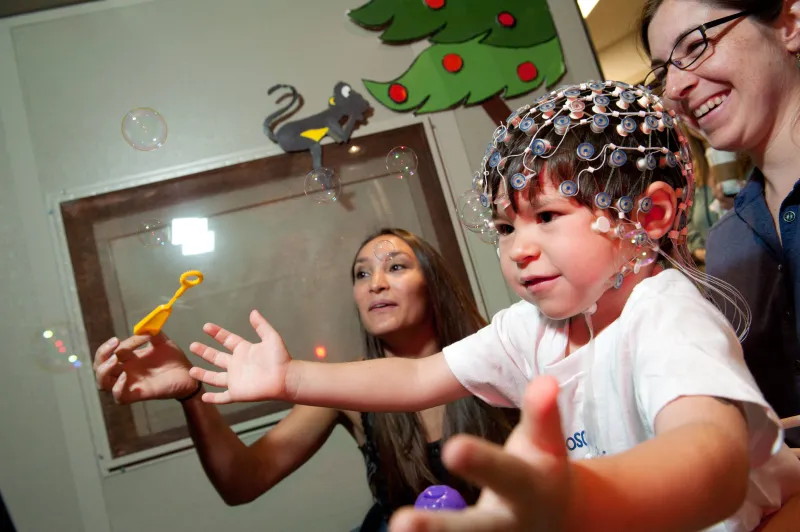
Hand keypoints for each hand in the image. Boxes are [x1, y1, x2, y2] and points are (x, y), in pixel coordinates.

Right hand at [93, 333, 195, 403]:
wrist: (189, 375)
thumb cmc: (174, 360)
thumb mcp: (163, 342)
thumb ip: (152, 333)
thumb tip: (143, 326)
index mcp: (128, 358)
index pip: (109, 351)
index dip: (118, 343)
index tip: (140, 336)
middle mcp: (125, 371)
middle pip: (99, 366)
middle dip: (102, 354)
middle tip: (115, 344)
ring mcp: (130, 383)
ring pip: (102, 383)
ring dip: (103, 371)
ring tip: (115, 360)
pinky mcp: (137, 395)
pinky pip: (118, 396)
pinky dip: (117, 387)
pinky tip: (125, 376)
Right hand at [189, 310, 291, 404]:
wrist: (285, 378)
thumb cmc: (279, 358)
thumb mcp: (271, 338)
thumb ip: (261, 326)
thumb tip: (253, 312)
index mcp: (244, 350)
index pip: (227, 340)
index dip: (217, 333)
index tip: (206, 326)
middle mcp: (237, 364)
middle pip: (216, 357)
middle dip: (204, 352)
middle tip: (192, 345)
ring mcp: (235, 379)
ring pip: (215, 377)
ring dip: (203, 374)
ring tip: (191, 371)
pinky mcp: (237, 393)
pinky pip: (222, 397)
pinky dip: (213, 398)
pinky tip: (203, 397)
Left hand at [389, 376, 571, 531]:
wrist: (553, 518)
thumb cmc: (540, 470)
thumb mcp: (546, 443)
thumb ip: (541, 415)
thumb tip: (545, 381)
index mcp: (530, 489)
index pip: (506, 472)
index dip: (481, 462)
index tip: (454, 447)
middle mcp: (510, 523)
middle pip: (475, 529)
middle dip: (441, 526)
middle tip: (402, 521)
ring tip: (396, 526)